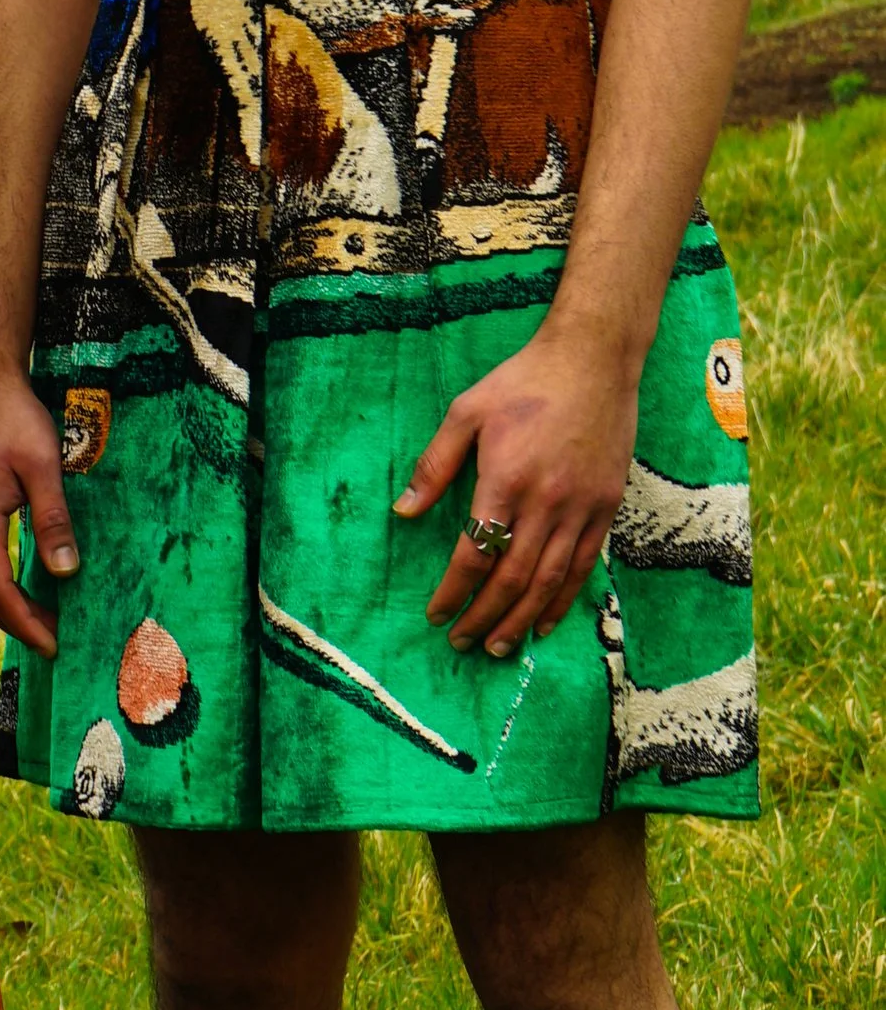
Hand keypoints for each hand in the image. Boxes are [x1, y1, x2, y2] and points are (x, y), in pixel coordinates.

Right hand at [0, 371, 76, 654]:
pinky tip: (31, 582)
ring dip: (9, 606)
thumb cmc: (16, 418)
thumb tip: (65, 573)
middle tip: (59, 638)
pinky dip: (2, 583)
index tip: (55, 645)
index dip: (25, 624)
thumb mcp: (43, 466)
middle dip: (18, 623)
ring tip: (49, 617)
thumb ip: (52, 520)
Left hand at [394, 319, 636, 655]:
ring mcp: (580, 507)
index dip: (453, 591)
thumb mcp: (466, 413)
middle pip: (512, 577)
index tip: (436, 614)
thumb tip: (403, 512)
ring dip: (521, 619)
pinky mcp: (606, 507)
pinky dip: (563, 600)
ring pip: (549, 580)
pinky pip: (584, 566)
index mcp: (505, 480)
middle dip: (484, 616)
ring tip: (499, 647)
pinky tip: (544, 622)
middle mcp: (546, 502)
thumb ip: (435, 466)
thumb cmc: (522, 383)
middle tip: (463, 643)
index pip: (475, 553)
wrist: (592, 361)